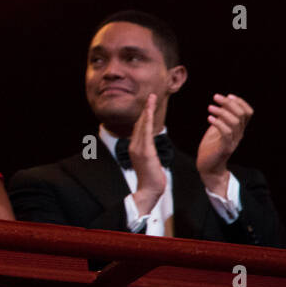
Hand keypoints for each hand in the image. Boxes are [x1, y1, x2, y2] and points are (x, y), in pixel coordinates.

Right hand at [128, 93, 166, 214]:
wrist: (148, 191)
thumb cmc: (151, 179)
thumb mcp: (149, 162)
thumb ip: (148, 152)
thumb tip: (150, 147)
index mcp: (135, 148)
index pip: (140, 128)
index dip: (145, 115)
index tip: (149, 104)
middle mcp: (134, 146)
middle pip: (140, 123)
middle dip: (146, 108)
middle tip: (151, 95)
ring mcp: (138, 148)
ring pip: (143, 125)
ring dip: (147, 110)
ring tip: (152, 98)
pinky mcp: (144, 151)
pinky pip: (146, 132)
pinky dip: (147, 120)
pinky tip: (150, 111)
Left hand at [197, 93, 251, 192]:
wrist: (207, 166)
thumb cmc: (211, 146)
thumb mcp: (217, 129)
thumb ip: (221, 118)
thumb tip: (222, 103)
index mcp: (238, 129)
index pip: (248, 113)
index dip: (240, 102)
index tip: (228, 96)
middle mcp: (239, 134)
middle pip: (241, 114)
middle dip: (229, 103)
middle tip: (215, 97)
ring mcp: (233, 141)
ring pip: (234, 122)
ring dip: (222, 112)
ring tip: (210, 107)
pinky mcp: (225, 148)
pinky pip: (226, 133)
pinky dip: (218, 123)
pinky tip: (209, 118)